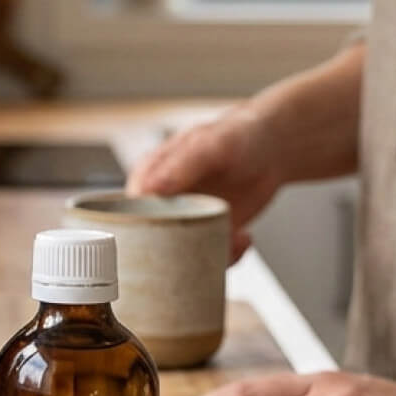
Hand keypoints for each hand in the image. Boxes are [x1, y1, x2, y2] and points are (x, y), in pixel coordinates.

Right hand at [126, 107, 283, 261]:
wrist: (270, 148)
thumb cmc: (234, 137)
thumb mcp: (207, 146)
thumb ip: (179, 166)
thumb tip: (148, 189)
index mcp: (147, 179)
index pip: (125, 214)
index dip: (135, 234)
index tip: (159, 242)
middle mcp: (161, 204)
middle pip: (149, 243)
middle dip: (174, 256)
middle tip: (204, 246)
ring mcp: (184, 222)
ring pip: (179, 257)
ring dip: (206, 257)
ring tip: (234, 238)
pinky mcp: (206, 235)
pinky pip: (206, 258)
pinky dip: (226, 257)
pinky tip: (243, 237)